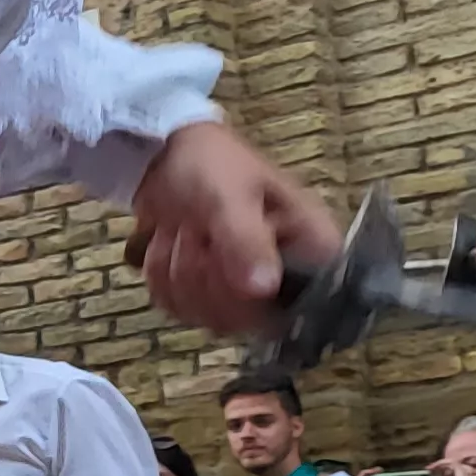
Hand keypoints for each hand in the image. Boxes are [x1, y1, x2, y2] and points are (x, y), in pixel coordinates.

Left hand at [129, 120, 341, 335]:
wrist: (164, 155)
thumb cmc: (211, 166)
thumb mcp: (229, 196)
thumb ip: (246, 240)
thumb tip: (263, 290)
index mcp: (314, 249)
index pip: (302, 307)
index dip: (254, 294)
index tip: (226, 256)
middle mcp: (288, 277)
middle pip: (244, 319)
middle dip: (203, 273)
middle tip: (197, 230)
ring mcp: (245, 291)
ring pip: (205, 316)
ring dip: (176, 271)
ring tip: (183, 229)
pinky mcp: (207, 294)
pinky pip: (179, 309)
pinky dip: (161, 276)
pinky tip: (169, 243)